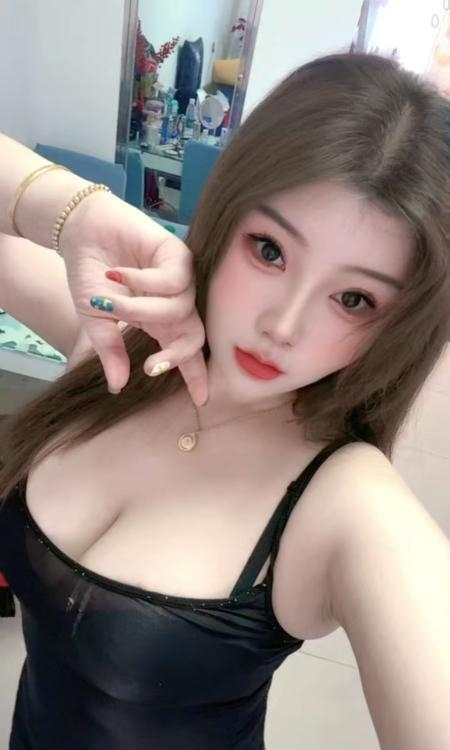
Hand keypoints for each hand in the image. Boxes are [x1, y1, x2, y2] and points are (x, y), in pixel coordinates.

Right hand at [59, 191, 207, 405]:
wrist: (81, 232)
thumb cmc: (90, 276)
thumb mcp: (95, 320)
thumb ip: (110, 350)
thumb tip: (117, 387)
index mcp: (160, 322)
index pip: (183, 350)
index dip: (194, 375)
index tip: (201, 400)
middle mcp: (175, 303)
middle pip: (195, 337)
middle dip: (177, 356)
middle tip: (152, 367)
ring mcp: (180, 279)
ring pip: (179, 309)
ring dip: (142, 312)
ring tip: (114, 305)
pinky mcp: (178, 255)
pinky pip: (173, 281)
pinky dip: (144, 282)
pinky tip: (120, 273)